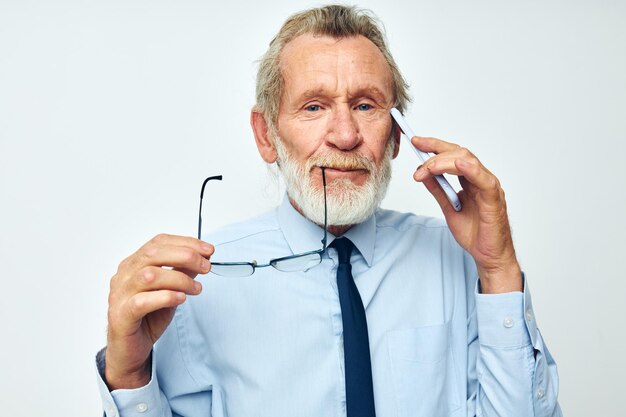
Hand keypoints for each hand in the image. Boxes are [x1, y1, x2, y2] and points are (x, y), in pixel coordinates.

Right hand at [105, 234, 213, 389]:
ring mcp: (119, 295)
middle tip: (206, 266)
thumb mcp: (171, 290)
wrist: (130, 351)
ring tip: (196, 288)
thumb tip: (202, 258)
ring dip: (179, 279)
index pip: (158, 243)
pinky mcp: (121, 316)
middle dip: (185, 256)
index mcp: (133, 264)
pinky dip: (165, 297)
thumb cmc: (147, 318)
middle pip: (153, 254)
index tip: (208, 250)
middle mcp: (123, 276)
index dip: (185, 242)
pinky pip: (142, 301)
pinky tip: (180, 299)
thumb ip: (182, 273)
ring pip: (149, 276)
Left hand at [411, 137, 521, 293]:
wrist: (488, 256)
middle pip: (459, 153)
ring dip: (443, 161)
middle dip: (435, 149)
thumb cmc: (475, 234)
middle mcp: (481, 179)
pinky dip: (469, 169)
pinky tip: (455, 165)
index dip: (434, 145)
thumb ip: (437, 190)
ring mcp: (489, 186)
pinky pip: (483, 178)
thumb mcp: (448, 208)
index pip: (453, 155)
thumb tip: (422, 174)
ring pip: (468, 161)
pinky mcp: (494, 198)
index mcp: (471, 180)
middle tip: (417, 152)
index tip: (415, 141)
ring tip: (425, 169)